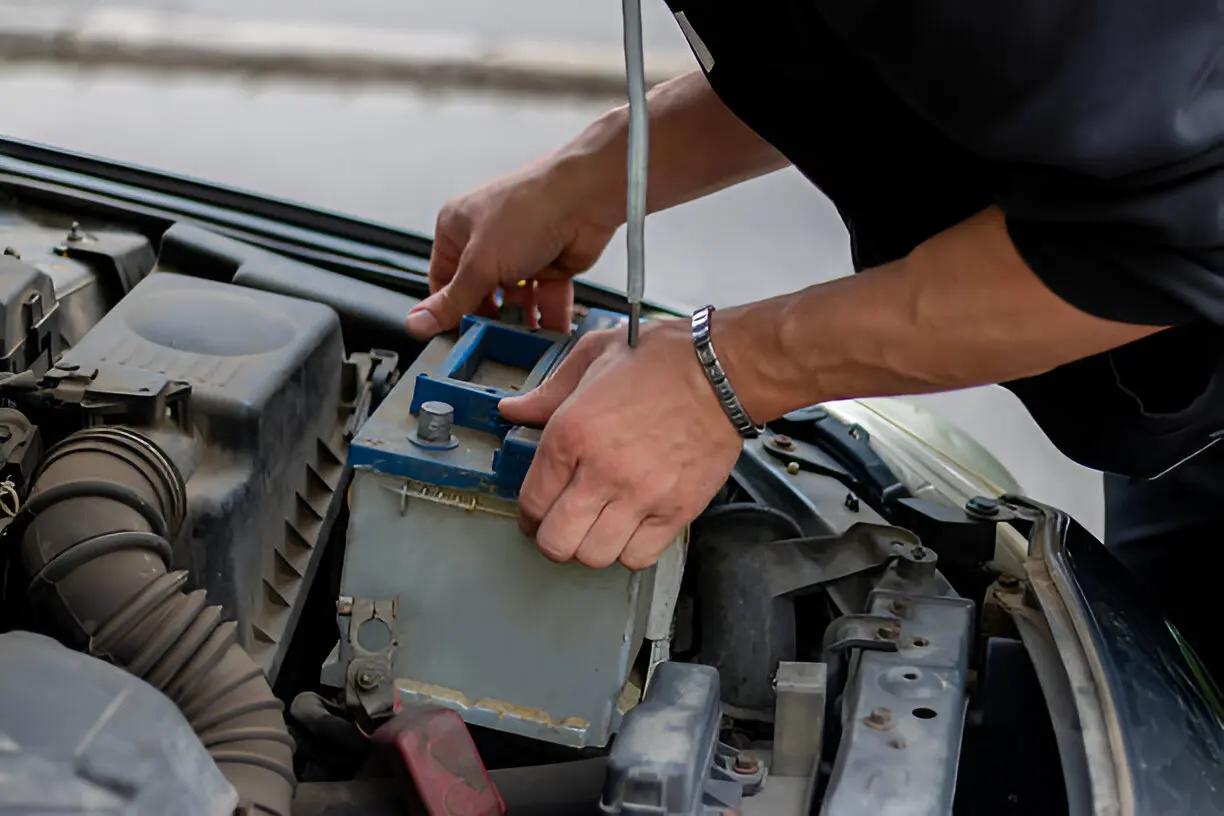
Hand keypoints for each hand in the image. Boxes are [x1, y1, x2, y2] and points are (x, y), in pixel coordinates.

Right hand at [407, 159, 618, 339]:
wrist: (586, 196)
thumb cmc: (529, 208)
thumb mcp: (480, 263)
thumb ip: (452, 300)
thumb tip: (418, 322)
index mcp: (457, 228)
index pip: (442, 280)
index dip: (448, 310)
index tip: (456, 336)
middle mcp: (488, 239)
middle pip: (480, 294)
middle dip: (488, 320)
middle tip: (491, 345)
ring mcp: (521, 252)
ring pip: (515, 301)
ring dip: (520, 324)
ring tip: (521, 346)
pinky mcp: (551, 264)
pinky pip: (545, 299)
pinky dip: (548, 318)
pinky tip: (549, 337)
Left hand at [498, 320, 743, 569]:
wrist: (723, 370)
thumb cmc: (663, 360)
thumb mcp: (594, 357)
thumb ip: (548, 391)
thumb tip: (513, 411)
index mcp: (572, 432)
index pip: (531, 502)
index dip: (528, 515)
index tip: (536, 514)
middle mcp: (602, 470)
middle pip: (557, 542)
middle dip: (552, 539)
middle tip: (562, 526)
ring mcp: (641, 494)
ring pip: (595, 556)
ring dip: (591, 547)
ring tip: (597, 528)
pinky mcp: (676, 510)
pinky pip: (639, 557)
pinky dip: (630, 551)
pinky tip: (631, 529)